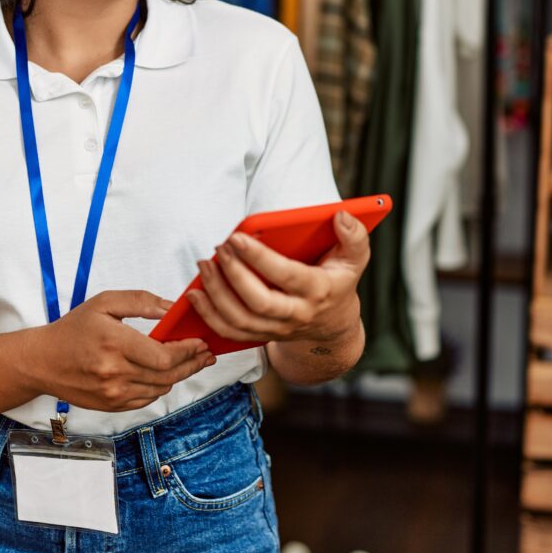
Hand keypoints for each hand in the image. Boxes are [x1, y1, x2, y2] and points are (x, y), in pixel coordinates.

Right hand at [32, 291, 214, 412]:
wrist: (43, 361)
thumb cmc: (73, 329)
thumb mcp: (104, 303)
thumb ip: (140, 301)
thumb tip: (171, 309)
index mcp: (114, 343)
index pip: (165, 356)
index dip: (188, 351)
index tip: (200, 342)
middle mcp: (115, 372)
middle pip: (168, 375)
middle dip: (192, 363)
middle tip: (205, 354)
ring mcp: (113, 393)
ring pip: (160, 388)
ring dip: (178, 375)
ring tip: (190, 362)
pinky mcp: (111, 405)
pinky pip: (147, 399)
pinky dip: (159, 386)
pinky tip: (164, 374)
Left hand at [188, 211, 370, 345]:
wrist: (333, 327)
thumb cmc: (339, 282)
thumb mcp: (355, 260)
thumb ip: (354, 236)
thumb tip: (341, 215)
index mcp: (318, 291)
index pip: (287, 276)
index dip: (260, 258)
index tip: (237, 237)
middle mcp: (296, 314)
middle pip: (259, 302)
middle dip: (234, 275)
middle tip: (217, 249)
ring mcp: (277, 329)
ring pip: (240, 320)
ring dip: (216, 295)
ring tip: (204, 265)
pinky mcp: (260, 336)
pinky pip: (230, 332)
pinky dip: (209, 315)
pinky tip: (195, 293)